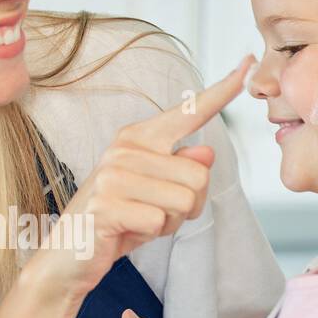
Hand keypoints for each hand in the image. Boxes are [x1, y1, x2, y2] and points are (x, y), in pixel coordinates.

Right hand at [27, 56, 252, 301]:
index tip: (249, 60)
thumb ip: (182, 170)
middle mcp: (125, 148)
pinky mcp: (106, 205)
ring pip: (184, 200)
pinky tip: (126, 232)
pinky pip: (159, 222)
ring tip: (140, 222)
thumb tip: (206, 152)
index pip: (189, 111)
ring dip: (170, 223)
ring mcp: (113, 175)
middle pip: (199, 175)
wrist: (67, 256)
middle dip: (190, 206)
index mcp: (139, 137)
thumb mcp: (157, 193)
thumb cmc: (118, 221)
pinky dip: (151, 236)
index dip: (223, 89)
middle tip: (156, 214)